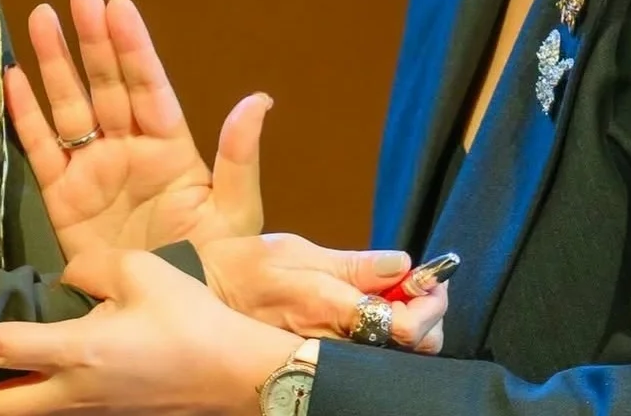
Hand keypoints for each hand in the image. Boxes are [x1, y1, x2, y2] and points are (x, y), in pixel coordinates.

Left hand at [0, 248, 295, 415]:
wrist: (234, 374)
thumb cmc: (190, 318)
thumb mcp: (141, 271)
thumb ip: (91, 268)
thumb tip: (65, 281)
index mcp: (77, 353)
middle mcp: (71, 394)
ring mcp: (86, 412)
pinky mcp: (103, 414)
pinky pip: (45, 413)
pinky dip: (14, 404)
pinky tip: (14, 387)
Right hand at [8, 0, 270, 257]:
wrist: (173, 323)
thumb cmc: (215, 267)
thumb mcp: (236, 214)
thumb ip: (239, 158)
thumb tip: (259, 100)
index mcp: (171, 146)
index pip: (148, 84)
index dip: (132, 45)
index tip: (117, 3)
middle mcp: (129, 148)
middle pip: (106, 83)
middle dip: (91, 38)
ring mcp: (94, 171)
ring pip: (70, 106)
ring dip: (54, 62)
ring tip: (38, 17)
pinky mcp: (63, 200)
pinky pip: (41, 150)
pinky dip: (26, 115)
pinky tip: (13, 77)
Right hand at [199, 233, 446, 354]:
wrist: (196, 306)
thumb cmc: (242, 270)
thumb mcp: (296, 252)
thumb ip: (354, 265)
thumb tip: (403, 263)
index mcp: (327, 310)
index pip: (404, 328)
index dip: (429, 306)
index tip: (434, 283)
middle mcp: (329, 349)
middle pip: (407, 354)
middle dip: (425, 320)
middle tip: (422, 289)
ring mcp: (321, 370)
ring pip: (388, 362)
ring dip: (404, 330)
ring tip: (398, 299)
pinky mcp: (309, 378)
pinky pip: (360, 366)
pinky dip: (377, 343)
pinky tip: (370, 320)